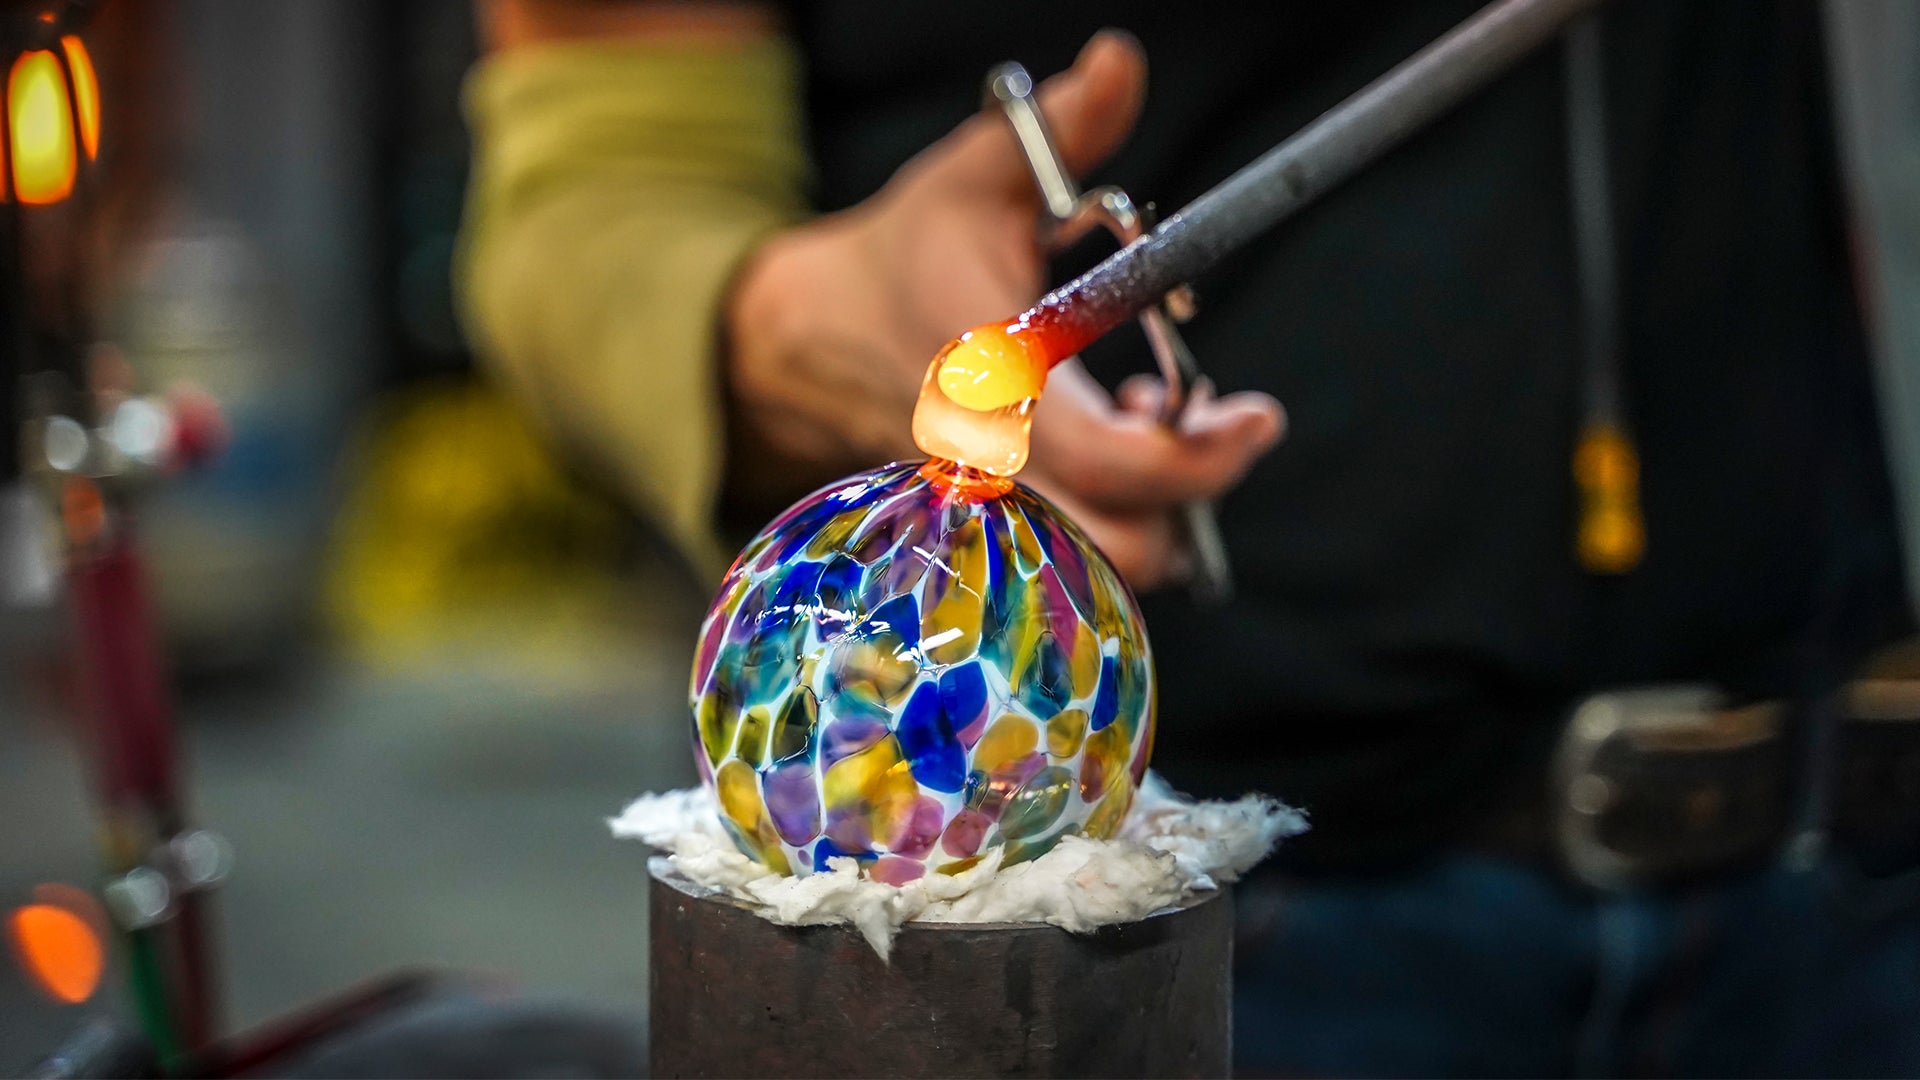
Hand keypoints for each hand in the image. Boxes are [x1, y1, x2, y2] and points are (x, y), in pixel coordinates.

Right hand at [724, 30, 1284, 589]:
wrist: (814, 337)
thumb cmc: (908, 255)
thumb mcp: (977, 179)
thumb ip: (1058, 129)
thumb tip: (1120, 62)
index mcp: (997, 384)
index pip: (1114, 463)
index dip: (1201, 456)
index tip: (1256, 417)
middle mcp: (996, 466)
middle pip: (1124, 549)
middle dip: (1190, 497)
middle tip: (1213, 422)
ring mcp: (995, 508)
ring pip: (1106, 563)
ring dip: (1158, 508)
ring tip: (1158, 414)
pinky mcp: (997, 524)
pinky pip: (1079, 553)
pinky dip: (1122, 513)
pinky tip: (1122, 429)